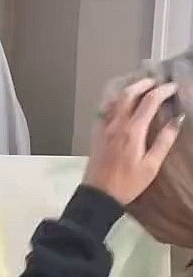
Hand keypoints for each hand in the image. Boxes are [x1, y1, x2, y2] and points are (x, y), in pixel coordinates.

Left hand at [83, 78, 181, 204]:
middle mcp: (117, 124)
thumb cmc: (128, 183)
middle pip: (129, 94)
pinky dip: (116, 101)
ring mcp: (104, 127)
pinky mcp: (97, 134)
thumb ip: (164, 141)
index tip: (173, 87)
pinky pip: (106, 110)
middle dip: (144, 84)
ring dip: (129, 89)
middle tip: (157, 82)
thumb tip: (177, 120)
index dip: (163, 91)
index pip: (149, 101)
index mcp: (133, 131)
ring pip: (116, 99)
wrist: (98, 194)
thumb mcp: (151, 165)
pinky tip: (121, 103)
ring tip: (141, 88)